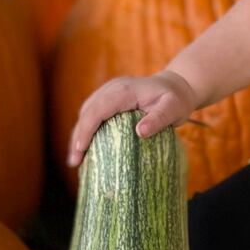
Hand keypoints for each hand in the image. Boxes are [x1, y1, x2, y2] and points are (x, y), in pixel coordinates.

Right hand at [67, 73, 195, 164]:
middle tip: (74, 162)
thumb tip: (140, 132)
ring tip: (76, 160)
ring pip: (86, 113)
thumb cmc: (176, 99)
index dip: (86, 129)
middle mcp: (111, 89)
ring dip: (78, 135)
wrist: (175, 86)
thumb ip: (159, 119)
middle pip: (86, 112)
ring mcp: (108, 93)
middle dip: (77, 137)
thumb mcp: (174, 108)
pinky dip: (86, 130)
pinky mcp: (108, 100)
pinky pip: (92, 114)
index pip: (98, 110)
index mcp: (123, 91)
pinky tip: (86, 149)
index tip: (80, 150)